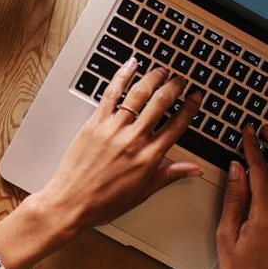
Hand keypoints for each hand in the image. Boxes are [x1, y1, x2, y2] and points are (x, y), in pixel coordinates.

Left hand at [35, 59, 203, 234]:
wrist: (71, 203)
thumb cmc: (104, 201)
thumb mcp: (143, 192)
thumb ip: (169, 174)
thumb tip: (193, 169)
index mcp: (149, 157)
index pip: (177, 125)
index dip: (190, 108)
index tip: (196, 97)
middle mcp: (133, 139)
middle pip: (161, 103)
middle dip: (174, 86)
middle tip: (180, 80)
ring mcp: (113, 129)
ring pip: (138, 94)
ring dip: (153, 77)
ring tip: (161, 70)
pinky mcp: (94, 123)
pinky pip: (111, 93)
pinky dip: (122, 76)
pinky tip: (131, 65)